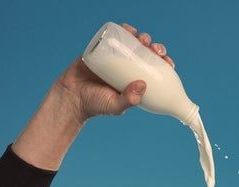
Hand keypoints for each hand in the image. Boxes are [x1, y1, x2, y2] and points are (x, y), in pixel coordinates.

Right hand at [54, 23, 176, 121]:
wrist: (70, 97)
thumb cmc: (95, 105)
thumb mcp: (115, 106)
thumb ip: (128, 99)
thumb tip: (143, 84)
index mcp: (135, 81)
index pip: (155, 70)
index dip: (164, 64)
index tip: (168, 62)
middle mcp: (128, 68)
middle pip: (147, 54)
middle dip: (155, 48)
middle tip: (156, 49)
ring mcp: (115, 57)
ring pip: (133, 43)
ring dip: (142, 38)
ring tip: (143, 39)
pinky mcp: (102, 49)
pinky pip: (115, 37)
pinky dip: (123, 30)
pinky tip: (128, 28)